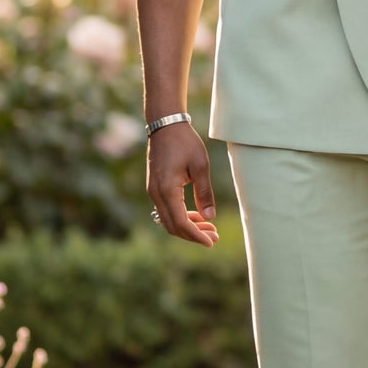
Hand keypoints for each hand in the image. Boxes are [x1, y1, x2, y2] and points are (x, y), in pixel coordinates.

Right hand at [147, 123, 219, 246]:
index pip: (181, 222)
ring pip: (168, 220)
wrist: (165, 125)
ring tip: (209, 228)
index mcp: (167, 190)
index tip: (211, 242)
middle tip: (214, 237)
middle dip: (193, 235)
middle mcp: (156, 194)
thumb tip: (210, 218)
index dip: (196, 235)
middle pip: (173, 226)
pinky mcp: (155, 188)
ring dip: (187, 227)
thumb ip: (205, 193)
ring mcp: (153, 192)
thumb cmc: (185, 142)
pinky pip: (166, 210)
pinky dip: (181, 216)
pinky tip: (197, 216)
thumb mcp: (201, 166)